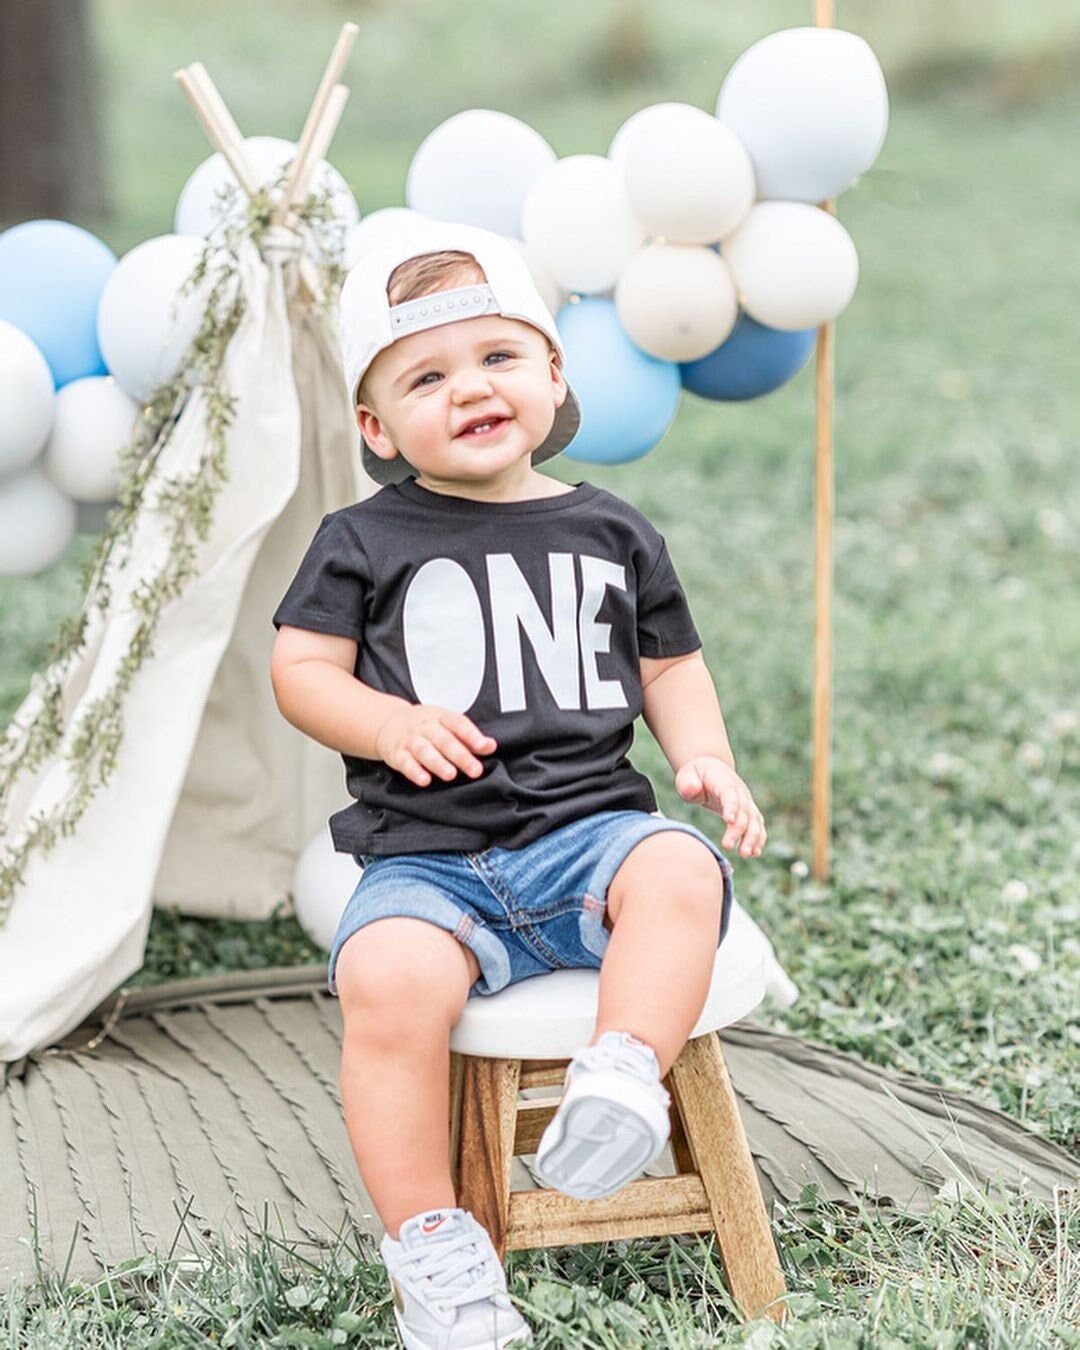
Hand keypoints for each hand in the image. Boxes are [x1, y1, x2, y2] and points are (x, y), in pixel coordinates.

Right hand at [374, 704, 496, 787]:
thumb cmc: (424, 726)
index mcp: (440, 716)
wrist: (388, 723)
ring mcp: (410, 740)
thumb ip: (468, 736)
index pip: (458, 723)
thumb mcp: (445, 724)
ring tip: (451, 775)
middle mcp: (425, 727)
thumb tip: (490, 746)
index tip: (485, 747)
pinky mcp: (396, 754)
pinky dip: (414, 772)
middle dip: (461, 756)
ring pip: (424, 751)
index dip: (472, 736)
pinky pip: (405, 763)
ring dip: (438, 763)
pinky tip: (424, 780)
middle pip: (444, 740)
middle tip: (475, 770)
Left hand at [675, 757, 765, 858]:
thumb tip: (692, 789)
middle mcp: (739, 791)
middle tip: (727, 846)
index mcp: (723, 781)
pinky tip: (755, 852)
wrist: (711, 770)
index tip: (729, 821)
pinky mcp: (749, 812)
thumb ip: (687, 783)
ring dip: (752, 837)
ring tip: (745, 854)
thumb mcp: (686, 775)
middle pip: (743, 811)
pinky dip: (758, 838)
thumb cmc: (695, 776)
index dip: (731, 807)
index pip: (730, 794)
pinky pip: (757, 825)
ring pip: (754, 820)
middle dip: (738, 829)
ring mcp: (746, 802)